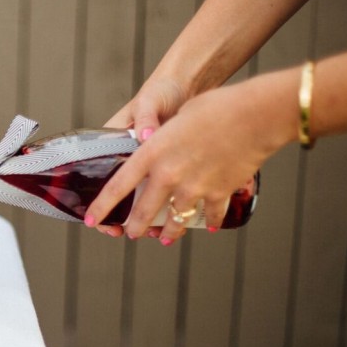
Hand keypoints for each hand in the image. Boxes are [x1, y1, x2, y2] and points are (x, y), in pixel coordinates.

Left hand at [86, 72, 291, 243]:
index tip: (91, 221)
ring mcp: (194, 187)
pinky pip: (211, 214)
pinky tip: (210, 225)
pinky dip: (211, 220)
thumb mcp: (177, 117)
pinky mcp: (219, 193)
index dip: (102, 207)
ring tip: (164, 239)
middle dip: (134, 227)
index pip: (118, 186)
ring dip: (170, 232)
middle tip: (130, 233)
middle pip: (144, 211)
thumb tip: (158, 140)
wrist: (255, 115)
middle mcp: (168, 175)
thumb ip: (164, 135)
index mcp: (152, 153)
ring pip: (176, 220)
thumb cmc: (216, 107)